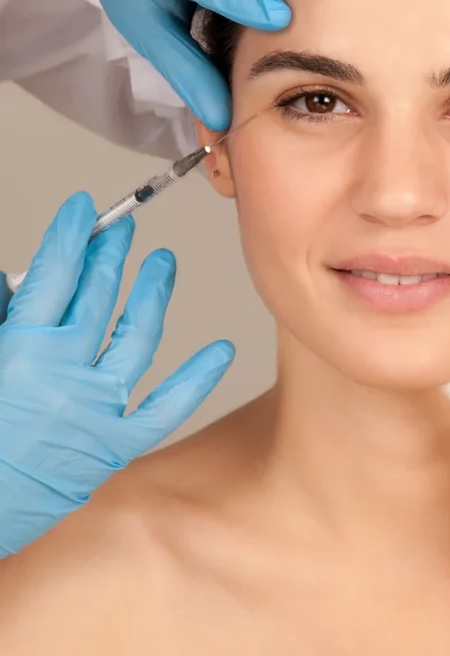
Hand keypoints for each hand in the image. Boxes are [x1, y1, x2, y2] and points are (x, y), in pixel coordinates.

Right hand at [0, 193, 234, 555]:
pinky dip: (197, 379)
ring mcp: (96, 408)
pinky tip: (222, 351)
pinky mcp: (115, 444)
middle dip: (112, 255)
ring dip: (152, 294)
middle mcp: (66, 371)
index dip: (73, 236)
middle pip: (97, 296)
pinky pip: (167, 406)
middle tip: (123, 229)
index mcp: (21, 348)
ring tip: (164, 263)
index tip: (85, 211)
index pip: (55, 273)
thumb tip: (11, 282)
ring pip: (137, 335)